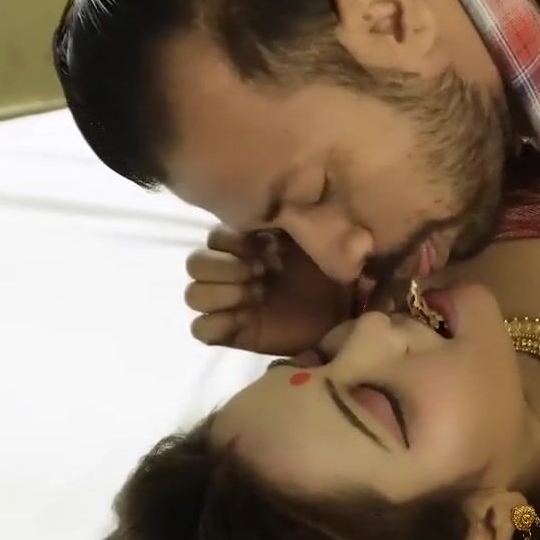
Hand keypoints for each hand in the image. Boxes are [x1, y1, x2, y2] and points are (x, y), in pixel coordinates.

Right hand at [185, 226, 350, 355]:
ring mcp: (229, 303)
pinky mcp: (232, 332)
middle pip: (195, 264)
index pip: (214, 238)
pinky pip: (200, 329)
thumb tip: (293, 206)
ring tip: (257, 297)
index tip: (270, 248)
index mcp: (247, 245)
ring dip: (221, 294)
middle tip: (262, 274)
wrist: (346, 312)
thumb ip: (300, 221)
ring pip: (192, 295)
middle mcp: (231, 271)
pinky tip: (245, 320)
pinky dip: (217, 324)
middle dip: (225, 268)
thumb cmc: (332, 273)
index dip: (234, 243)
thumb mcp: (319, 239)